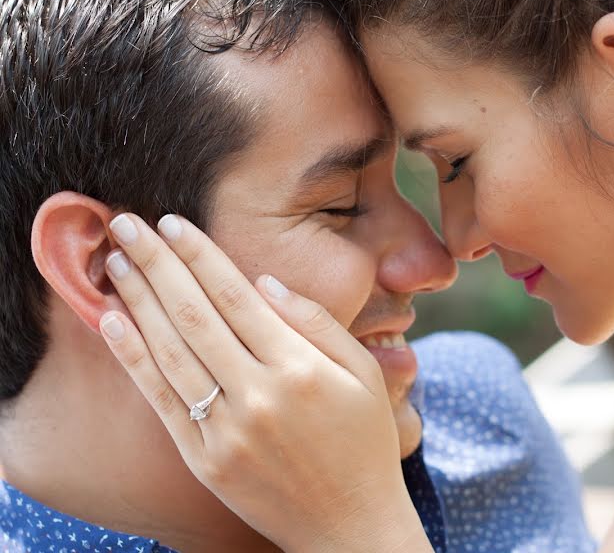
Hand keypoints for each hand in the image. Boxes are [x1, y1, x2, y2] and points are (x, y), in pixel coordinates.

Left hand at [98, 213, 432, 552]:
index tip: (175, 223)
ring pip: (171, 352)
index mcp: (301, 369)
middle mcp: (259, 395)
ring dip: (137, 301)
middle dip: (158, 264)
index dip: (201, 255)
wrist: (349, 526)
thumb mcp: (365, 376)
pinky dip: (134, 359)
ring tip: (115, 262)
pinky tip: (114, 322)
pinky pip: (161, 401)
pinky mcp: (204, 460)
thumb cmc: (364, 445)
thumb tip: (264, 282)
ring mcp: (226, 431)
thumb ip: (318, 324)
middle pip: (195, 315)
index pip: (236, 297)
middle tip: (129, 225)